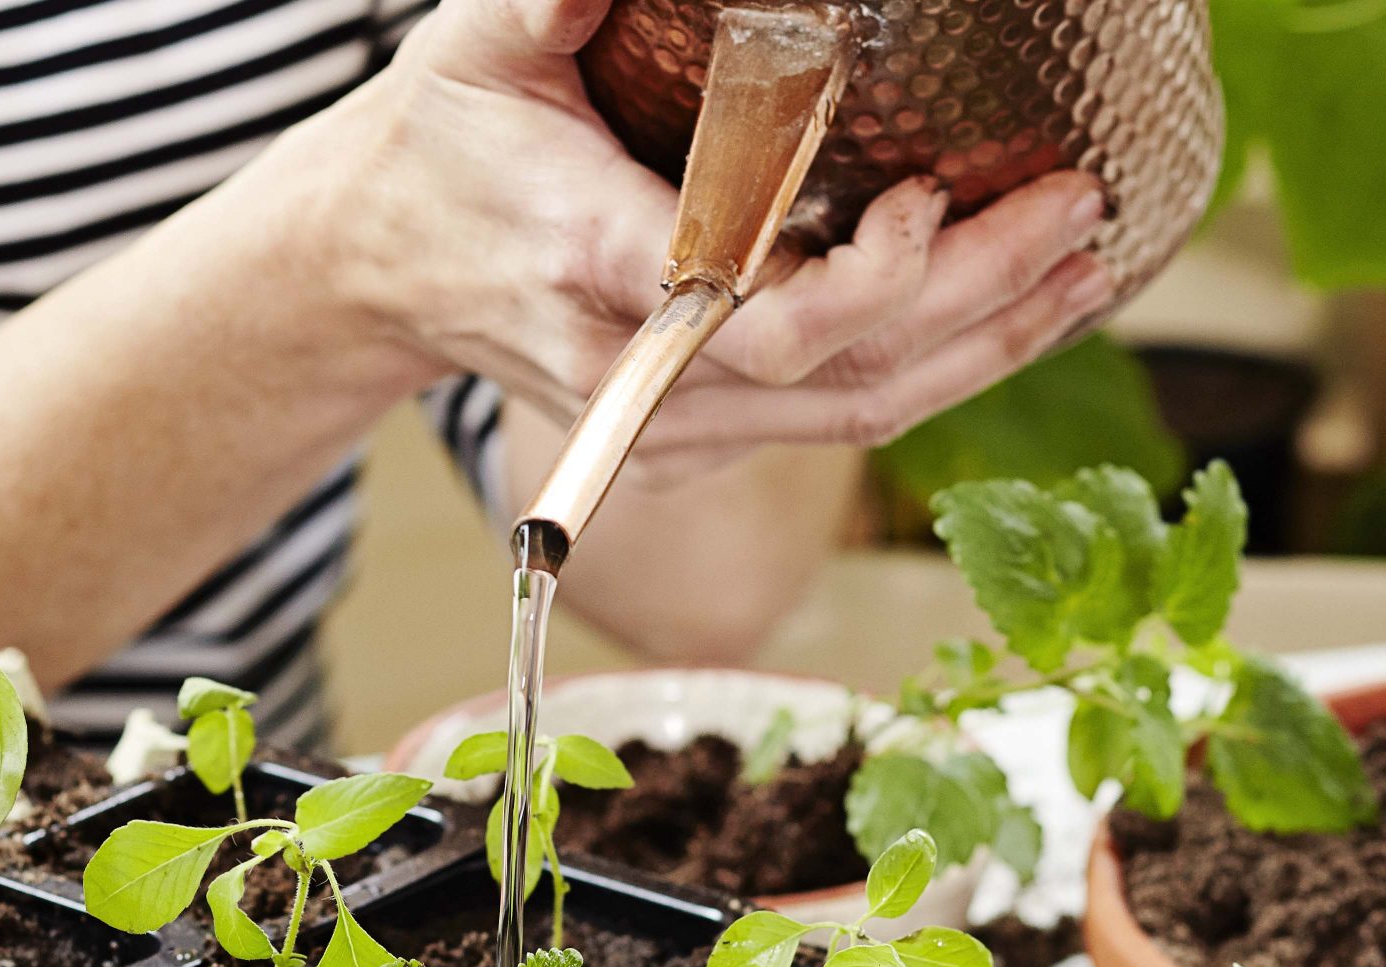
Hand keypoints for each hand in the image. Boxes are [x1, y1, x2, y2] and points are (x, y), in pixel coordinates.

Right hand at [294, 0, 1114, 480]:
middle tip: (1075, 214)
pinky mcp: (674, 440)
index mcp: (586, 261)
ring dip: (977, 353)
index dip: (866, 281)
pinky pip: (821, 427)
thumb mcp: (478, 42)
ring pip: (844, 418)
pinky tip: (997, 326)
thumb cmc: (434, 147)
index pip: (749, 314)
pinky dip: (923, 379)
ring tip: (1079, 275)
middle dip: (975, 302)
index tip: (929, 199)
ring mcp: (652, 420)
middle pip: (834, 375)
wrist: (371, 265)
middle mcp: (626, 365)